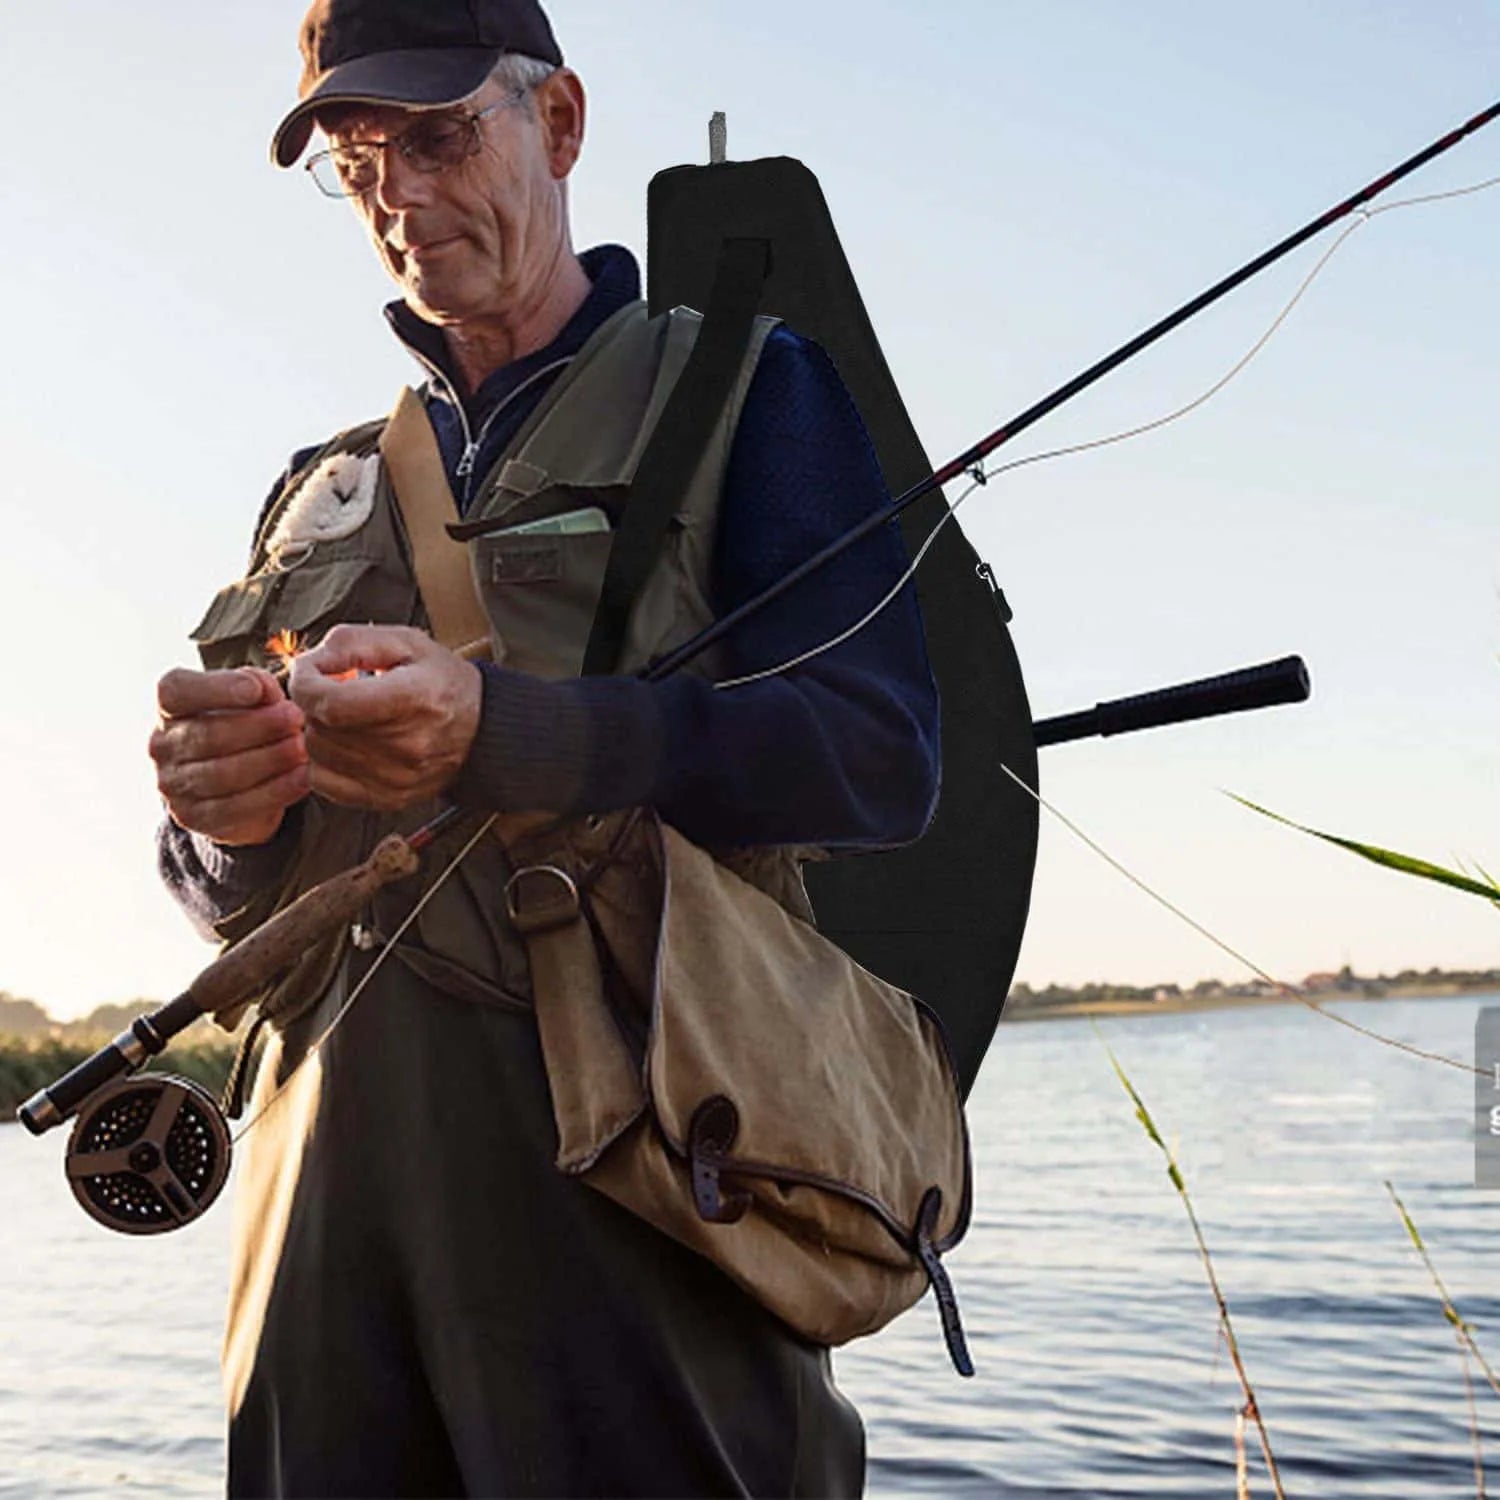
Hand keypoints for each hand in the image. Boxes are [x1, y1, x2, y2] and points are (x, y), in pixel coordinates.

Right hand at [151, 667, 309, 844]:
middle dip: (259, 726)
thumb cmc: (243, 724)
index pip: (175, 690)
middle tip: (296, 719)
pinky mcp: (194, 816)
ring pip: (222, 774)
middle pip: (207, 734)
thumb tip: (265, 688)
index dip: (216, 688)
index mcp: (168, 707)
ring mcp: (172, 784)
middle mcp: (161, 745)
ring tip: (302, 748)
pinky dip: (275, 792)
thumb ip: (257, 685)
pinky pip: (235, 807)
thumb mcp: (250, 699)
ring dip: (269, 760)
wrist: (237, 781)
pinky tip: (302, 778)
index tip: (256, 689)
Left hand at [287, 624, 481, 810]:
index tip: (310, 672)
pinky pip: (323, 782)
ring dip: (320, 730)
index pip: (332, 703)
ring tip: (345, 715)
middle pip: (322, 727)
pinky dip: (323, 760)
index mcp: (413, 700)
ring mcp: (396, 777)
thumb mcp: (406, 643)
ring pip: (318, 754)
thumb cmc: (444, 683)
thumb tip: (312, 662)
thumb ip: (353, 643)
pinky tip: (344, 742)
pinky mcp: (386, 797)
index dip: (306, 684)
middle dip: (316, 702)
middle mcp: (407, 745)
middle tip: (337, 689)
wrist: (481, 728)